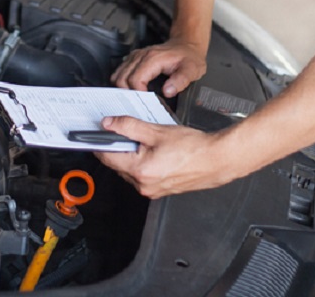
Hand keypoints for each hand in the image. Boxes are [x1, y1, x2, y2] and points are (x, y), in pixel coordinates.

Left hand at [93, 116, 237, 198]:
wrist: (217, 160)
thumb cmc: (193, 148)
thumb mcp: (157, 131)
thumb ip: (129, 126)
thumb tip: (109, 124)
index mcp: (140, 170)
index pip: (107, 156)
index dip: (100, 141)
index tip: (97, 132)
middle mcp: (143, 185)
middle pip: (116, 164)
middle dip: (117, 147)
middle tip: (124, 130)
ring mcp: (151, 190)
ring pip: (128, 170)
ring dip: (130, 155)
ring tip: (146, 140)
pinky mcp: (159, 190)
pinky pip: (141, 176)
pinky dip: (141, 163)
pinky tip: (153, 151)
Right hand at [112, 39, 206, 96]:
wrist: (186, 45)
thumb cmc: (188, 57)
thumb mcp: (191, 70)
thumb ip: (180, 81)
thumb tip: (167, 91)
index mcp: (152, 58)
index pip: (135, 79)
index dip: (138, 93)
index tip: (146, 102)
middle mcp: (140, 56)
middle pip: (122, 79)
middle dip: (128, 94)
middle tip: (139, 102)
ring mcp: (135, 56)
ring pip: (117, 76)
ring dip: (123, 89)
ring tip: (135, 97)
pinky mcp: (133, 59)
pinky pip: (119, 72)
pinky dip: (122, 83)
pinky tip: (132, 90)